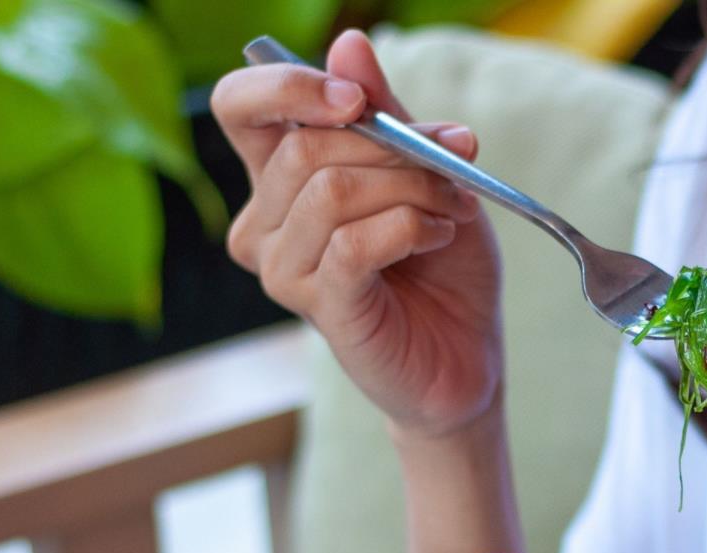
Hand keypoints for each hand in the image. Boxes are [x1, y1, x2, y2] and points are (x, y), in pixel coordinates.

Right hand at [212, 30, 503, 436]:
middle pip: (305, 148)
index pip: (240, 106)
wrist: (466, 354)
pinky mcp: (319, 306)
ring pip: (331, 191)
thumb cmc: (441, 267)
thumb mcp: (424, 172)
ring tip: (449, 210)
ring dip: (410, 189)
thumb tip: (349, 43)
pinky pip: (353, 242)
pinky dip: (409, 227)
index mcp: (280, 178)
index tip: (360, 99)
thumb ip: (386, 113)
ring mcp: (285, 269)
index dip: (290, 87)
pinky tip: (437, 238)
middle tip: (450, 165)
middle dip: (392, 146)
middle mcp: (267, 223)